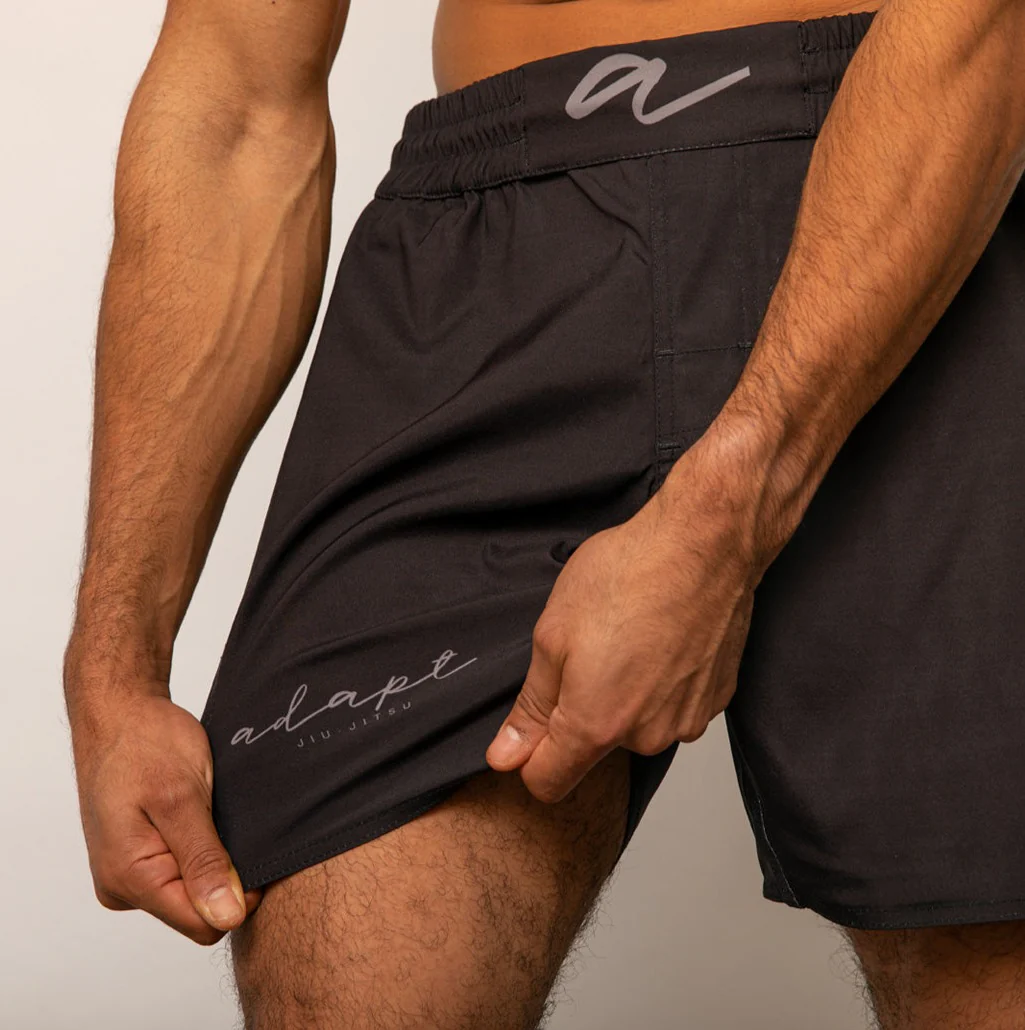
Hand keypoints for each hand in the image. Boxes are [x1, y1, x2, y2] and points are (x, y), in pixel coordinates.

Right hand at [65, 674, 261, 945]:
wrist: (119, 713)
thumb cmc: (145, 743)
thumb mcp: (182, 798)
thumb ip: (203, 860)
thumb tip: (226, 916)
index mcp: (130, 878)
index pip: (203, 924)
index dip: (240, 895)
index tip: (255, 851)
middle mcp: (123, 886)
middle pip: (199, 911)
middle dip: (226, 875)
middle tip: (229, 821)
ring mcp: (129, 873)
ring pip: (193, 890)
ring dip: (213, 858)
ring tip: (212, 813)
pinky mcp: (139, 857)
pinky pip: (182, 870)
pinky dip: (201, 848)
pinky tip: (203, 815)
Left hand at [485, 427, 776, 803]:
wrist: (706, 544)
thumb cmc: (630, 574)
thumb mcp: (553, 634)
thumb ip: (531, 706)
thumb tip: (507, 756)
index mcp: (596, 725)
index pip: (548, 783)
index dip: (529, 757)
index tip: (533, 722)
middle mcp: (645, 737)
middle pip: (593, 749)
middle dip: (580, 710)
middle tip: (588, 649)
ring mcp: (686, 721)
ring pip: (634, 727)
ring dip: (624, 695)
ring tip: (628, 638)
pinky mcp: (715, 701)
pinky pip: (670, 708)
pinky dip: (660, 684)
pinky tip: (659, 640)